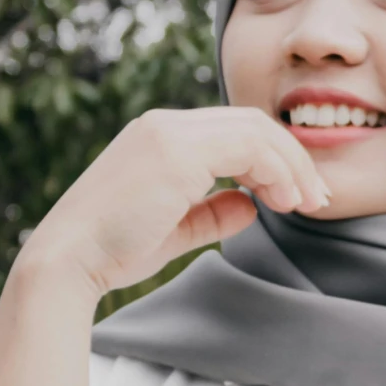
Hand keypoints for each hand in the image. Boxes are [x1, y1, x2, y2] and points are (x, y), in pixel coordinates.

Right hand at [19, 106, 330, 302]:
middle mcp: (164, 124)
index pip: (234, 131)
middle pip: (251, 123)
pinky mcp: (175, 151)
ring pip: (254, 130)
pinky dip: (275, 170)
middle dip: (293, 158)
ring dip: (290, 165)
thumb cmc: (111, 252)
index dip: (275, 159)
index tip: (299, 195)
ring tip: (306, 202)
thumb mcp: (173, 229)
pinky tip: (283, 200)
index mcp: (159, 136)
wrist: (68, 262)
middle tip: (317, 198)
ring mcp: (168, 132)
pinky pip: (246, 146)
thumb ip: (212, 213)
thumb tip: (252, 205)